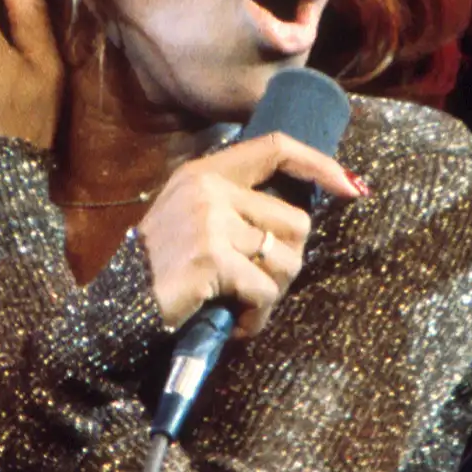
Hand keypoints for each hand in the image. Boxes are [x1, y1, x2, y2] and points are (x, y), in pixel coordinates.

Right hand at [135, 129, 361, 336]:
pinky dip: (258, 315)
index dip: (319, 165)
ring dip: (273, 292)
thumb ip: (236, 211)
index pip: (275, 148)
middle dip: (287, 262)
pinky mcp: (212, 256)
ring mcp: (209, 220)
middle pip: (295, 222)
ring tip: (242, 304)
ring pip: (287, 259)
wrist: (119, 309)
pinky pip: (265, 290)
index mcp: (204, 173)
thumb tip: (299, 225)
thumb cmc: (162, 273)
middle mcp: (207, 188)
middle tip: (258, 286)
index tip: (352, 186)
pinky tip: (236, 323)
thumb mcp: (193, 223)